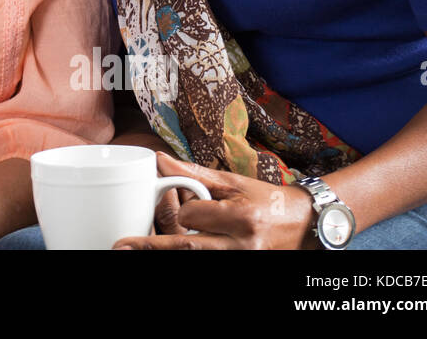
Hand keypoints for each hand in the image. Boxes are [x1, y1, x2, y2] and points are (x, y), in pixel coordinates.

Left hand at [116, 152, 313, 249]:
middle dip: (152, 247)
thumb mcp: (231, 182)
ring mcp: (244, 259)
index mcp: (240, 216)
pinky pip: (211, 264)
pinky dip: (190, 258)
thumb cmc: (265, 199)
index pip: (194, 217)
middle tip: (121, 246)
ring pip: (199, 259)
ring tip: (134, 252)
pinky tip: (170, 253)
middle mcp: (242, 244)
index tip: (182, 207)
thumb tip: (157, 160)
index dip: (181, 212)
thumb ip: (193, 174)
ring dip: (167, 254)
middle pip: (189, 247)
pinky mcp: (245, 266)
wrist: (305, 225)